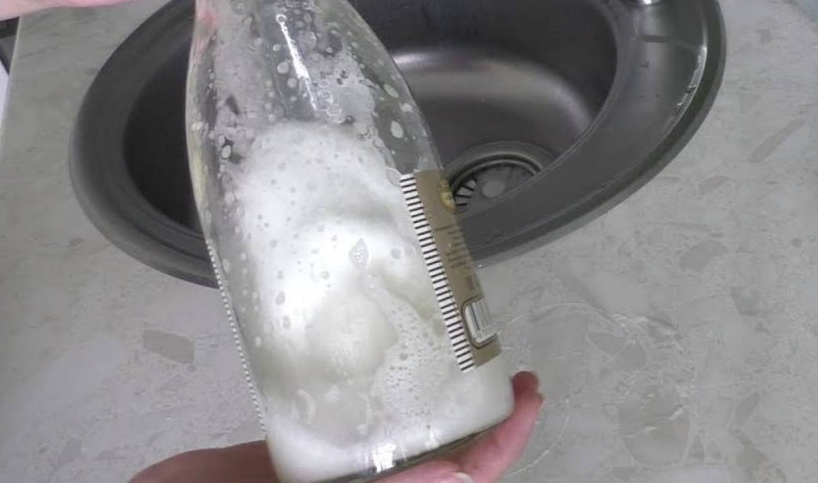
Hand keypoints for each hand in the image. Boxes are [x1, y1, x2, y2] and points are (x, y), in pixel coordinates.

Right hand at [131, 372, 543, 482]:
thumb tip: (456, 481)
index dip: (503, 445)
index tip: (529, 396)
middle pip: (440, 456)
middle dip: (482, 417)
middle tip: (509, 366)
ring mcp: (327, 475)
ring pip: (397, 435)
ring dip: (433, 398)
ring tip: (457, 347)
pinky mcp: (288, 456)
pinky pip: (339, 420)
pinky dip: (364, 387)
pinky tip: (374, 348)